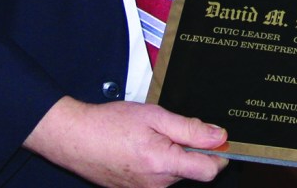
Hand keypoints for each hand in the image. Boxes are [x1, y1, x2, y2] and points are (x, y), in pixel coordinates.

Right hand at [24, 97, 228, 187]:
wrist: (76, 138)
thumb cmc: (111, 124)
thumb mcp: (154, 116)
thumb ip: (189, 128)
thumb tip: (218, 136)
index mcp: (164, 164)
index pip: (209, 170)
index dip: (219, 154)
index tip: (219, 139)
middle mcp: (157, 185)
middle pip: (192, 169)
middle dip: (191, 148)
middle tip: (172, 126)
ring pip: (175, 172)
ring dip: (173, 153)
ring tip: (152, 135)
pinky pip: (159, 177)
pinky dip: (159, 160)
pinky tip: (142, 145)